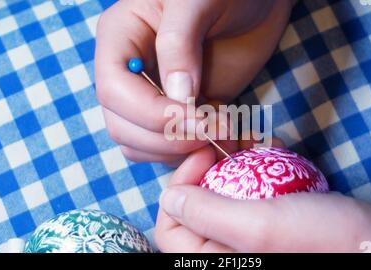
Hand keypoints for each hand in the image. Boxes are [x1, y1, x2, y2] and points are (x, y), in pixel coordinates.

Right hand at [94, 0, 292, 164]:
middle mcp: (130, 74)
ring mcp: (155, 98)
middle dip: (168, 138)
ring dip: (183, 152)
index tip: (198, 119)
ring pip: (144, 145)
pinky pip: (175, 149)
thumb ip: (179, 43)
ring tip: (226, 134)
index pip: (114, 90)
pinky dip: (199, 154)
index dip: (151, 114)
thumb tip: (176, 96)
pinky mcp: (182, 114)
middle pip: (123, 127)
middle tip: (216, 131)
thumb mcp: (197, 1)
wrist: (256, 4)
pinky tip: (230, 139)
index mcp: (121, 39)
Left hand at [155, 144, 370, 251]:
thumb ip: (206, 214)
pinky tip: (273, 147)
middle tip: (228, 137)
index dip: (180, 187)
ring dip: (236, 161)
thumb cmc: (326, 239)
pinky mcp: (278, 220)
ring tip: (253, 139)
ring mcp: (256, 237)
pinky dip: (260, 166)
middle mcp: (233, 253)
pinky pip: (254, 190)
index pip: (171, 231)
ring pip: (226, 193)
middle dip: (210, 168)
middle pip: (199, 207)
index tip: (203, 155)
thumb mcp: (259, 226)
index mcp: (220, 261)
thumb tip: (169, 199)